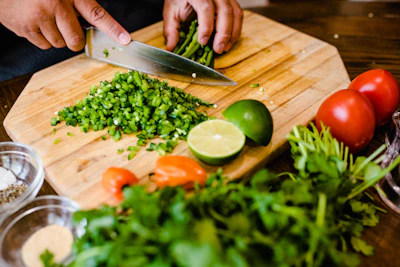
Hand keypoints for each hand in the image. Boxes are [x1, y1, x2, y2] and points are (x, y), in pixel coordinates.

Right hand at [0, 0, 130, 50]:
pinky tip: (36, 23)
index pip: (97, 15)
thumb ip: (79, 5)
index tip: (125, 40)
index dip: (113, 29)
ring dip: (56, 38)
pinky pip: (43, 45)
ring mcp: (38, 18)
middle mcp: (54, 6)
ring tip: (47, 20)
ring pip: (58, 45)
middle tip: (67, 28)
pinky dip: (42, 39)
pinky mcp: (24, 27)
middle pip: (76, 40)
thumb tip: (96, 25)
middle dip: (74, 40)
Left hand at [163, 0, 242, 53]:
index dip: (206, 26)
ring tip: (224, 48)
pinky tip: (229, 41)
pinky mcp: (231, 1)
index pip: (206, 8)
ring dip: (232, 34)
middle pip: (225, 11)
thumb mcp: (171, 12)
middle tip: (217, 49)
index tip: (203, 42)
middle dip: (223, 34)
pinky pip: (238, 15)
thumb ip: (171, 30)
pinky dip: (236, 30)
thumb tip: (171, 47)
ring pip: (235, 13)